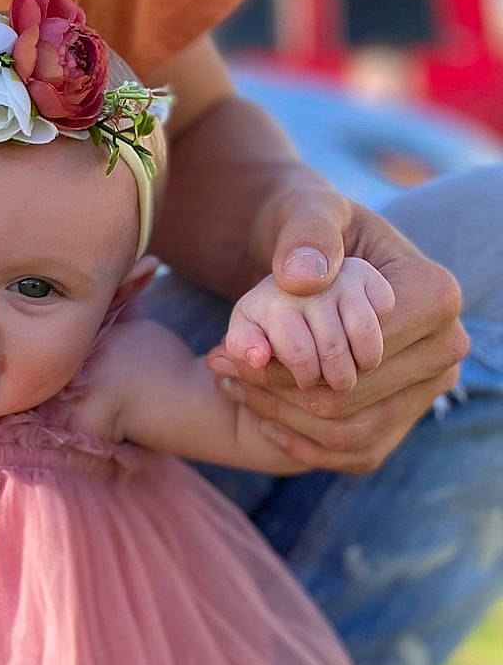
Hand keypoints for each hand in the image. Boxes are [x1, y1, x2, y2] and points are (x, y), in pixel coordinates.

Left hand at [206, 199, 466, 471]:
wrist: (320, 260)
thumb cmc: (313, 232)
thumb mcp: (304, 212)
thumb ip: (305, 233)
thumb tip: (303, 279)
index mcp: (435, 296)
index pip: (354, 351)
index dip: (285, 357)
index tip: (223, 352)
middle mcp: (446, 348)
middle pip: (350, 396)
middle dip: (276, 390)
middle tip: (218, 372)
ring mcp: (430, 389)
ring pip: (347, 430)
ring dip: (281, 417)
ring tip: (231, 387)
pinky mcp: (406, 419)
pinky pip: (352, 452)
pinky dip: (301, 441)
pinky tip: (260, 414)